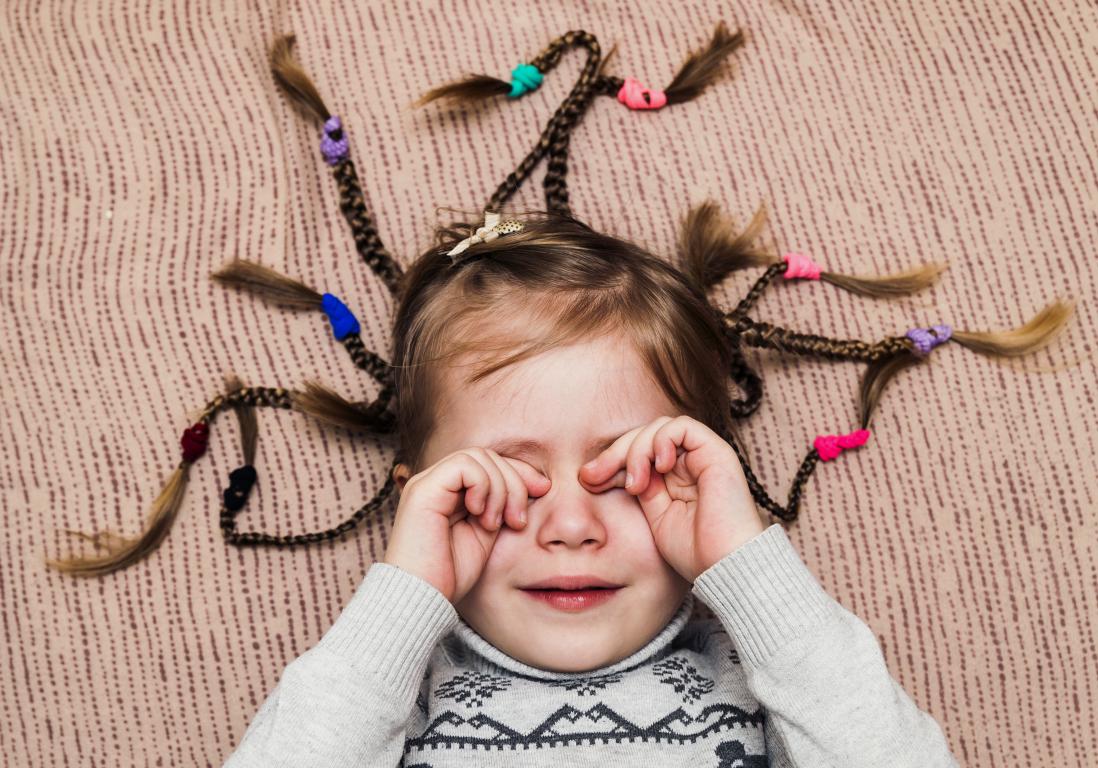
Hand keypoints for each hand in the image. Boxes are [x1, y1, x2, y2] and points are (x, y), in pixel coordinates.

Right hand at [383, 448, 550, 602]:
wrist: (423, 600)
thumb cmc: (451, 575)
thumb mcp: (488, 534)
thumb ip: (503, 506)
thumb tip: (538, 483)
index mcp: (451, 492)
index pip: (490, 462)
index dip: (520, 472)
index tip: (543, 491)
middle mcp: (437, 483)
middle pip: (487, 456)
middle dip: (514, 482)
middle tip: (517, 519)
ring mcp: (427, 484)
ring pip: (478, 457)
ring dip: (500, 488)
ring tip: (495, 524)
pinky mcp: (423, 491)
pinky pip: (464, 466)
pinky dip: (483, 487)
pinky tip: (480, 516)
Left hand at [578, 415, 766, 581]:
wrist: (726, 567)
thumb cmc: (696, 552)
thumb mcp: (654, 517)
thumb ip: (639, 489)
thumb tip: (605, 469)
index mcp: (673, 480)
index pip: (637, 454)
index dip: (610, 462)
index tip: (589, 481)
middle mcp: (688, 464)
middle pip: (644, 437)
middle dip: (614, 453)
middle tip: (594, 476)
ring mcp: (703, 456)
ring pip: (659, 428)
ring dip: (637, 450)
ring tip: (635, 483)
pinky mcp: (716, 452)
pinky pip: (682, 427)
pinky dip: (662, 441)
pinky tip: (657, 468)